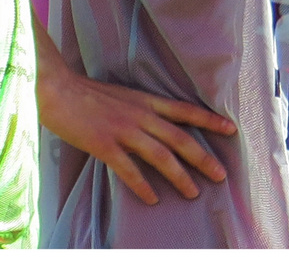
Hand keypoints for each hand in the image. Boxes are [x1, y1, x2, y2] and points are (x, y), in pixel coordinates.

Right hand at [37, 65, 235, 205]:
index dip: (209, 119)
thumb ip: (141, 108)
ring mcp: (122, 129)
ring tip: (192, 192)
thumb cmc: (87, 93)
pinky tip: (152, 198)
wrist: (58, 90)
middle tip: (220, 175)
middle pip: (179, 137)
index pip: (184, 110)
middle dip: (202, 157)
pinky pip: (128, 169)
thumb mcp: (122, 94)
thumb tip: (158, 122)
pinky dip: (142, 185)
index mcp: (145, 100)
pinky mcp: (104, 144)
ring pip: (160, 155)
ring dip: (179, 176)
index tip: (231, 129)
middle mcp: (139, 114)